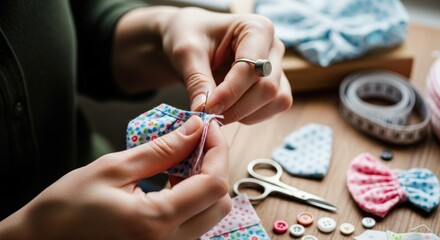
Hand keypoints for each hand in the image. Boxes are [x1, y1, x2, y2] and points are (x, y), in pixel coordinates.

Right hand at [0, 116, 230, 239]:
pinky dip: (192, 197)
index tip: (208, 127)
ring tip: (177, 161)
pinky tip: (172, 180)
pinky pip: (194, 222)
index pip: (213, 184)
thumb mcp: (114, 168)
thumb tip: (194, 129)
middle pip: (220, 202)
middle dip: (214, 165)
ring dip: (203, 181)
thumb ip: (161, 149)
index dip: (217, 150)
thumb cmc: (68, 206)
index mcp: (156, 221)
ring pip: (210, 212)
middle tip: (193, 141)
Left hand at [159, 7, 292, 123]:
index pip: (251, 68)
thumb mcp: (186, 53)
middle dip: (236, 107)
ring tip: (216, 110)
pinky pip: (272, 109)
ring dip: (244, 114)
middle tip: (208, 116)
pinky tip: (228, 110)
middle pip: (268, 88)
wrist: (193, 43)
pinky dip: (249, 117)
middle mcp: (273, 48)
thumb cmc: (190, 37)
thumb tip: (203, 110)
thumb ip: (197, 80)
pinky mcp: (276, 87)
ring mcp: (278, 69)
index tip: (206, 108)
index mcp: (257, 28)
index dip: (229, 93)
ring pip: (274, 101)